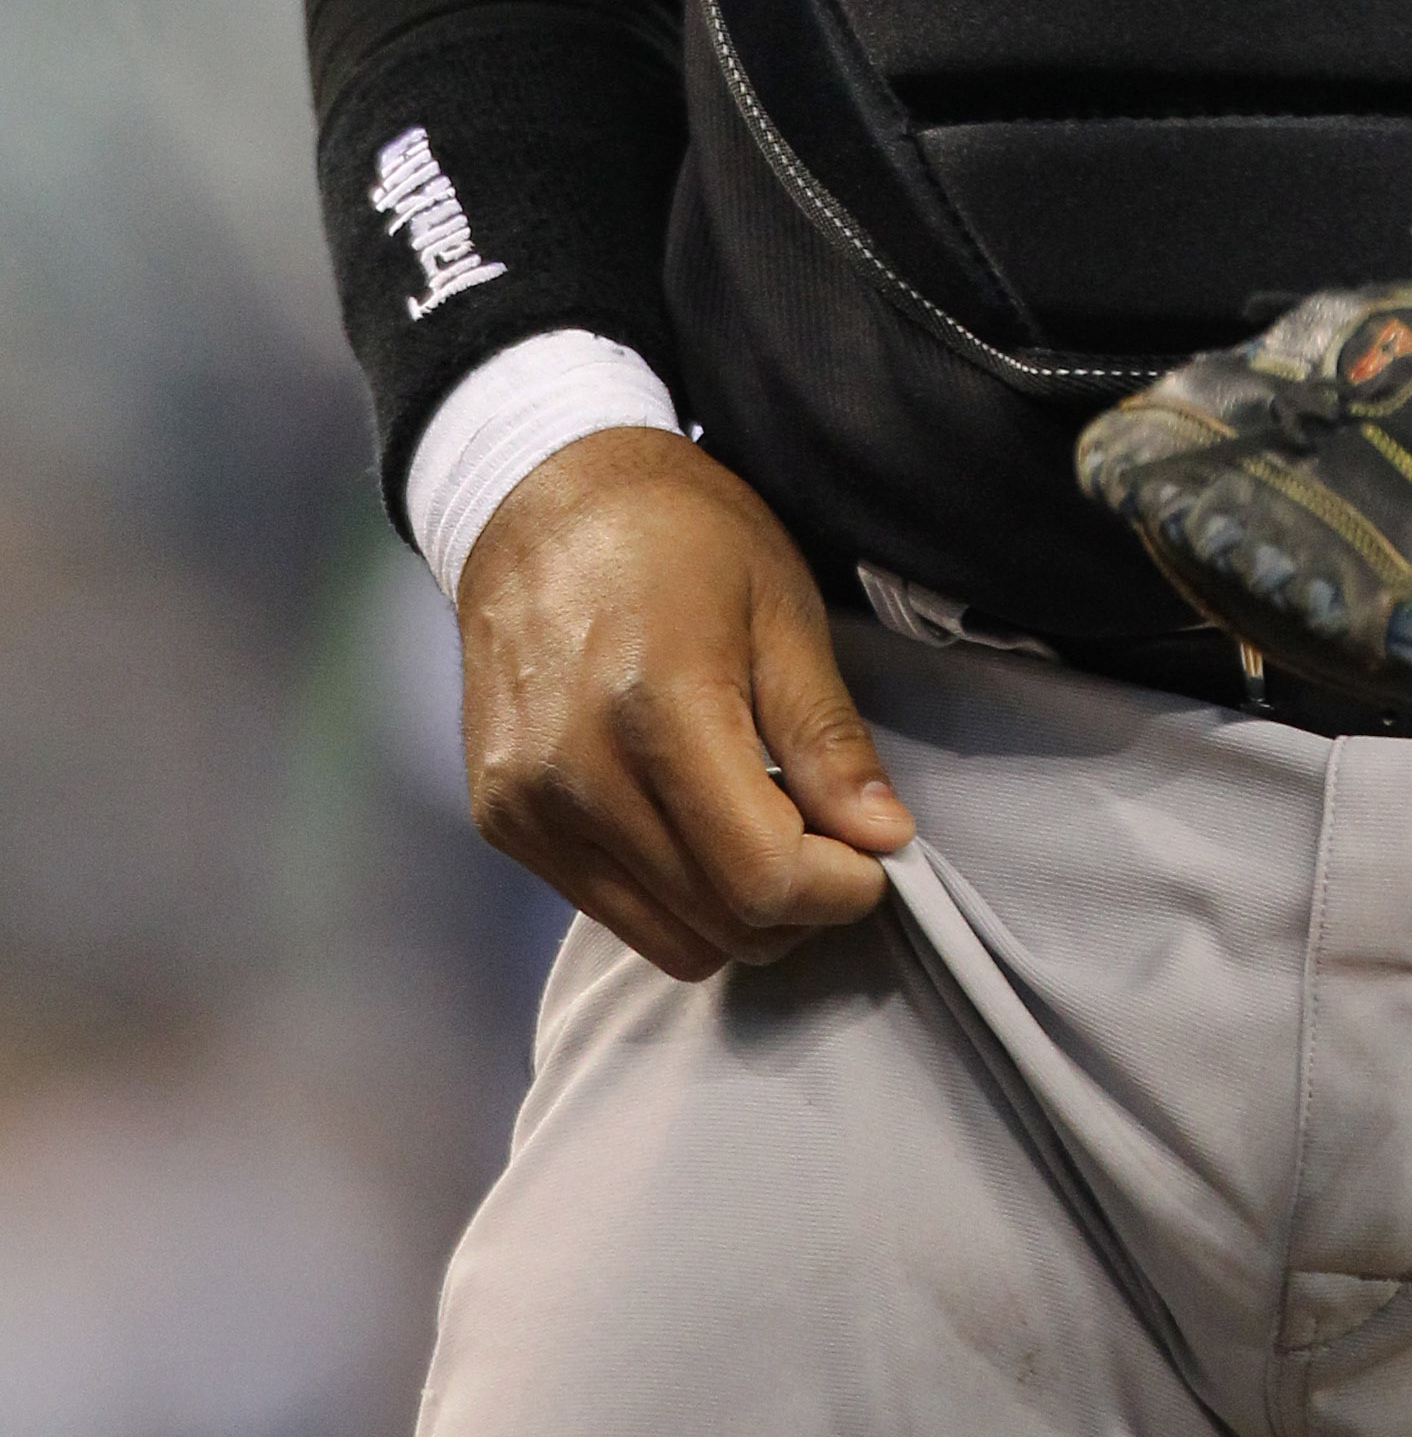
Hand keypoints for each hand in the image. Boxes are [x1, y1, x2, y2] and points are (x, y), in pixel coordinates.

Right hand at [454, 422, 912, 978]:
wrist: (540, 498)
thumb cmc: (677, 533)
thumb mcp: (781, 608)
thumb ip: (828, 736)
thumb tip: (884, 838)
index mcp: (658, 707)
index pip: (761, 875)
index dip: (839, 888)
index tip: (874, 859)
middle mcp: (577, 774)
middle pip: (717, 923)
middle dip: (798, 904)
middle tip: (831, 841)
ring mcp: (529, 807)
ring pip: (664, 939)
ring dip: (736, 912)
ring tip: (764, 827)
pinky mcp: (502, 822)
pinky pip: (610, 909)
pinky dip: (673, 894)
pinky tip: (695, 820)